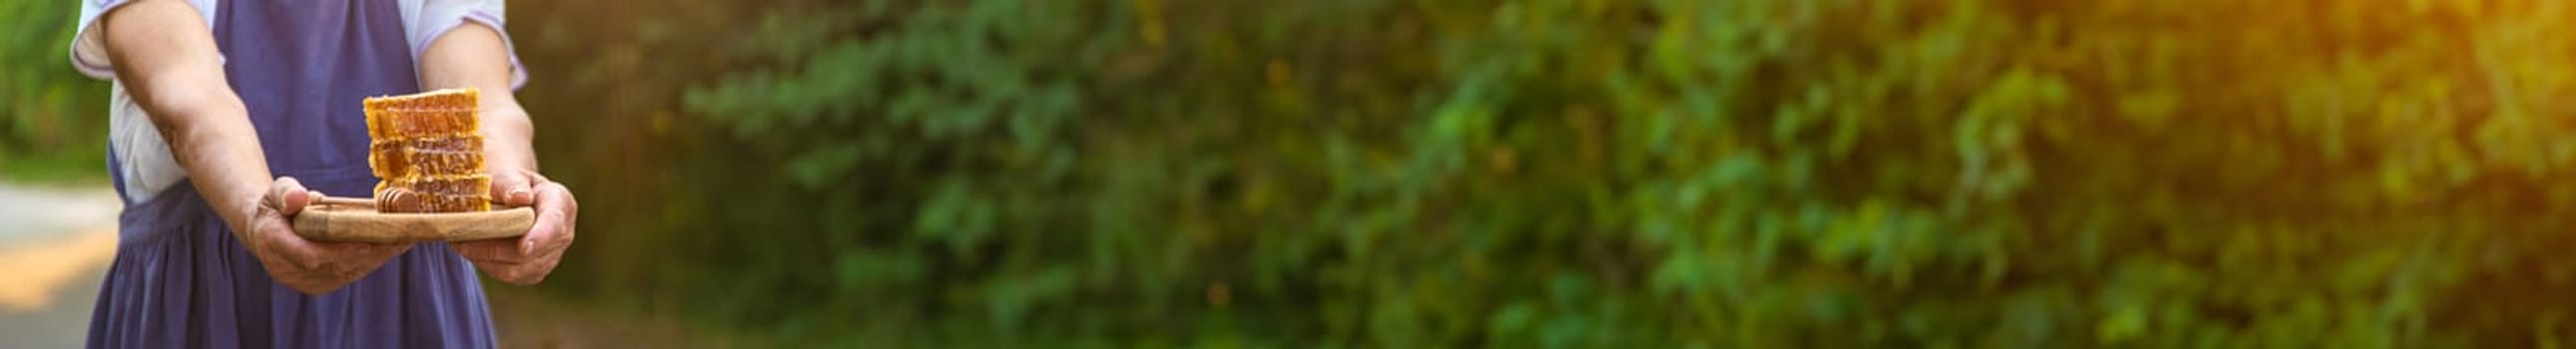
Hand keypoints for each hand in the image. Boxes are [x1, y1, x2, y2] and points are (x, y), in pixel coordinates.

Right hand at [239, 177, 413, 293]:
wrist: (268, 229)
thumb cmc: (277, 205)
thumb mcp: (277, 191)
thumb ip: (287, 193)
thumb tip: (300, 198)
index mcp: (272, 242)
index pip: (311, 254)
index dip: (343, 249)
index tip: (371, 237)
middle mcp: (287, 269)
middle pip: (337, 264)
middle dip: (370, 250)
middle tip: (401, 233)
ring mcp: (304, 281)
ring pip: (348, 271)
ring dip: (378, 255)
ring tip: (405, 236)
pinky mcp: (320, 285)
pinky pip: (351, 273)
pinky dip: (373, 259)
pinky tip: (393, 245)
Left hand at [452, 168, 575, 283]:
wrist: (513, 199)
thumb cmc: (510, 185)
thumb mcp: (508, 176)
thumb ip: (512, 184)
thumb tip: (520, 197)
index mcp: (560, 203)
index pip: (554, 224)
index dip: (540, 237)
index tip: (523, 248)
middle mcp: (562, 234)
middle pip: (529, 252)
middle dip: (493, 248)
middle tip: (460, 240)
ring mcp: (551, 256)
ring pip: (516, 269)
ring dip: (485, 258)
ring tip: (461, 243)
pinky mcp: (535, 271)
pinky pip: (510, 276)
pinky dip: (487, 265)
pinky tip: (473, 250)